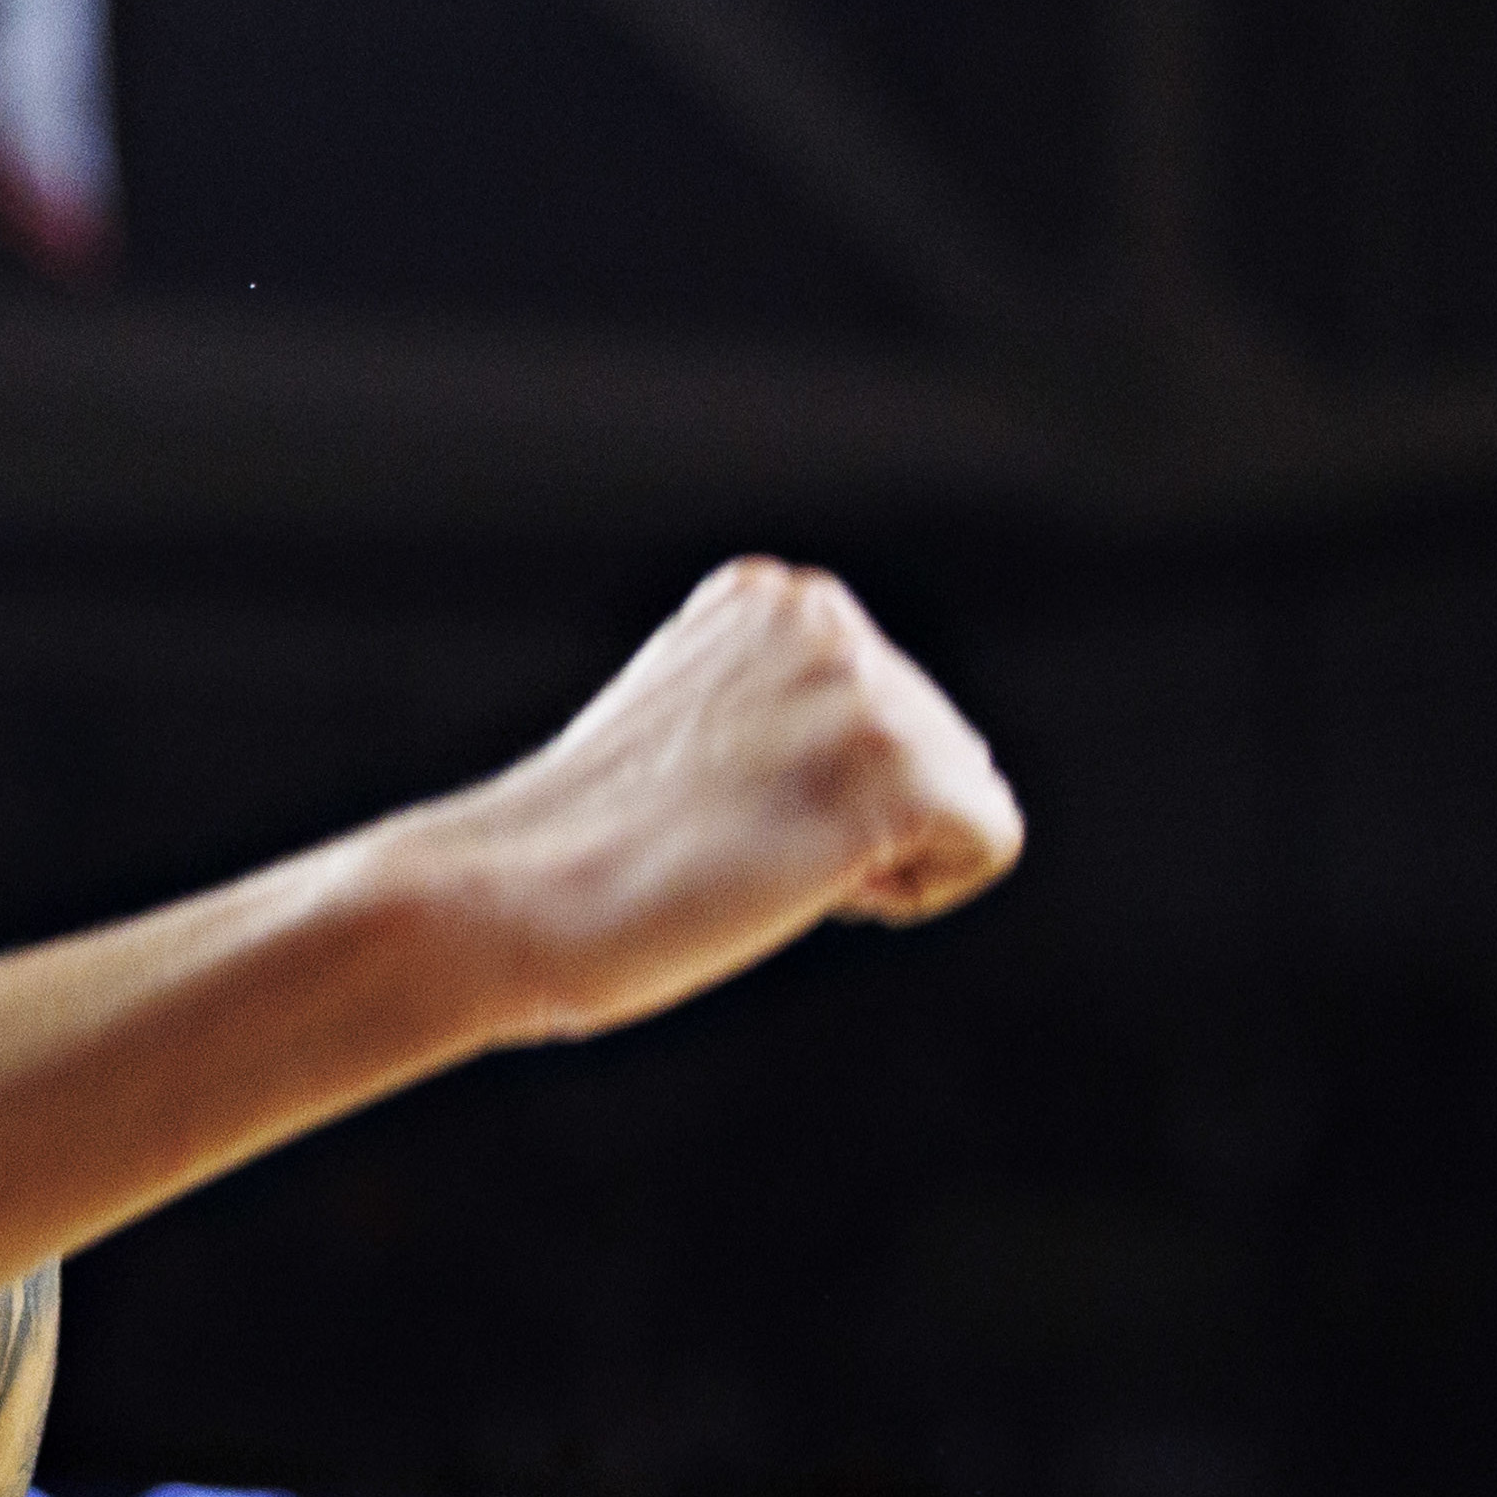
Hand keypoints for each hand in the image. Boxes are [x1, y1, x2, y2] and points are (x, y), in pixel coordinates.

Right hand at [435, 557, 1022, 1044]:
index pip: (888, 712)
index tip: (705, 809)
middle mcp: (822, 615)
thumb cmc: (577, 856)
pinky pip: (988, 844)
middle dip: (858, 819)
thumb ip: (772, 709)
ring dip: (877, 857)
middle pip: (946, 749)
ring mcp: (861, 683)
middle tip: (727, 844)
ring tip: (754, 857)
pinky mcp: (896, 766)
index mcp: (768, 595)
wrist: (507, 901)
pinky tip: (801, 880)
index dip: (811, 790)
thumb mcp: (686, 735)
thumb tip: (873, 770)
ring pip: (970, 797)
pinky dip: (911, 892)